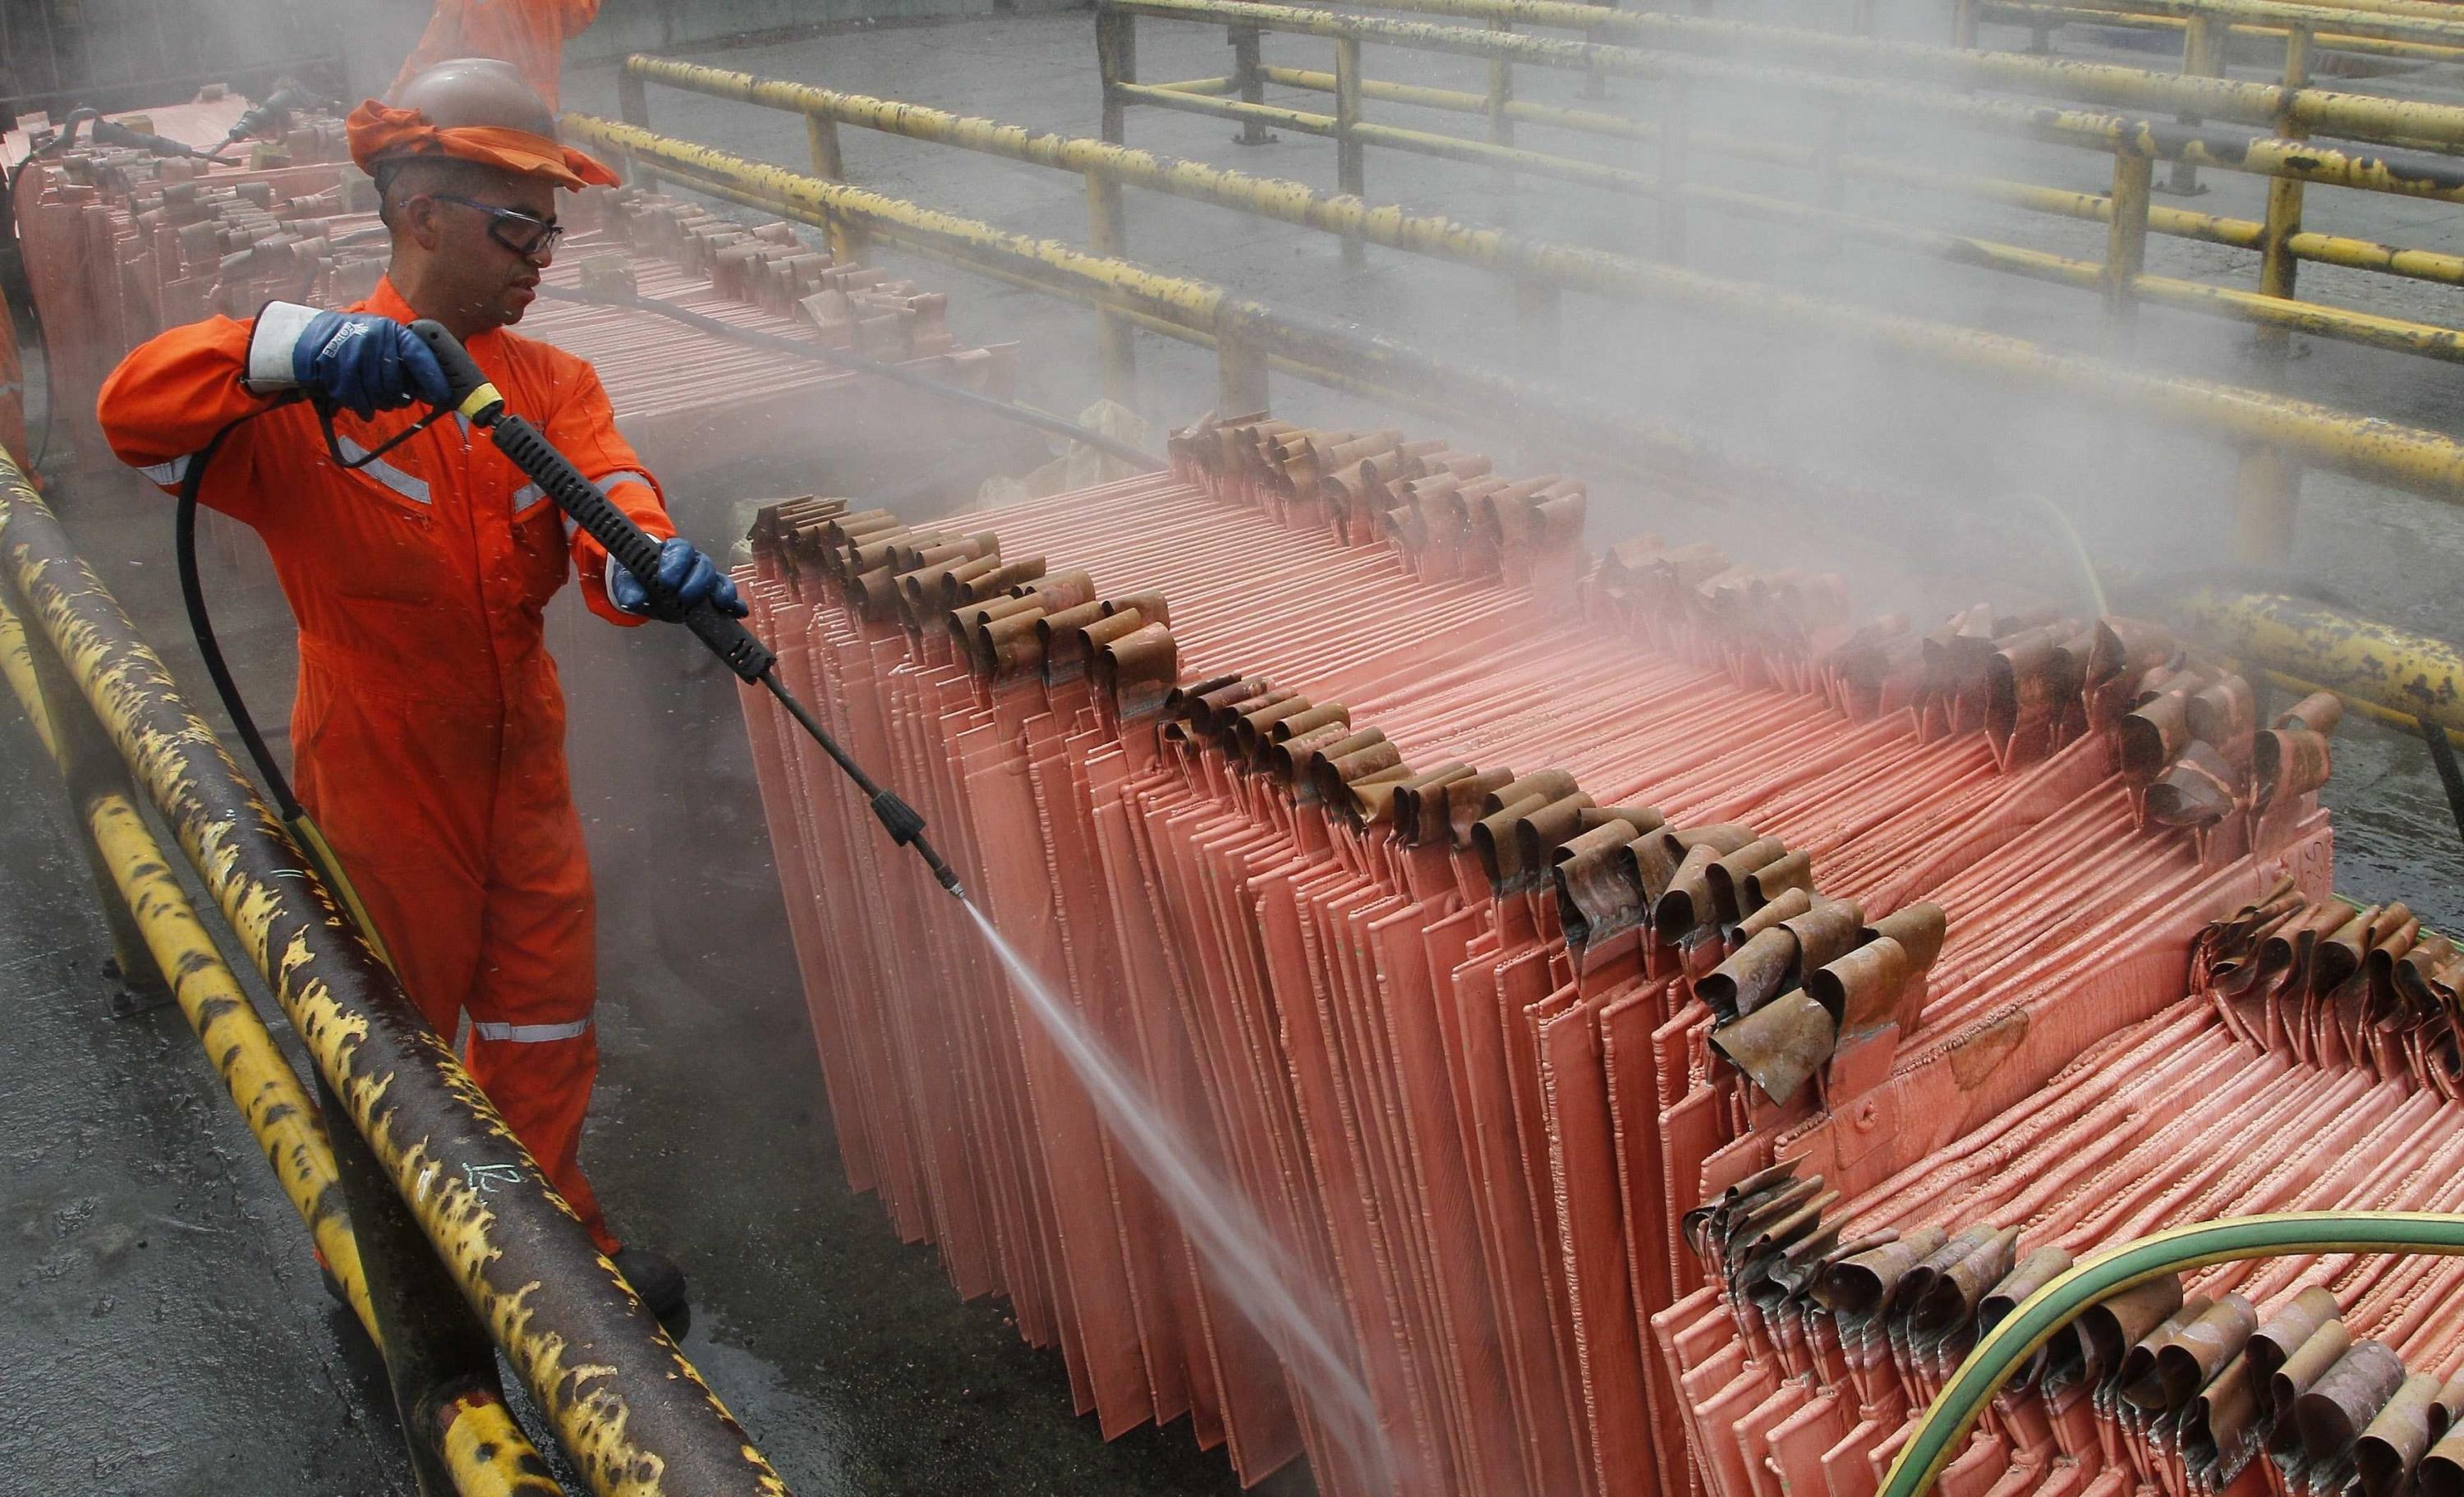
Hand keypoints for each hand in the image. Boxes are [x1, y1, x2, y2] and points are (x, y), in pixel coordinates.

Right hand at [292, 311, 451, 419]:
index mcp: (391, 331)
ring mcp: (354, 356)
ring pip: (380, 396)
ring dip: (381, 404)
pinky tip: (364, 406)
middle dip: (399, 398)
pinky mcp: (337, 372)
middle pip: (398, 385)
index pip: (418, 356)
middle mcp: (374, 341)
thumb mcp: (385, 340)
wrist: (315, 337)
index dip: (432, 379)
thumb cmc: (359, 342)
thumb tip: (434, 390)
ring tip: (376, 398)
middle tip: (396, 399)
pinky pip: (360, 402)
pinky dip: (364, 409)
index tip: (441, 397)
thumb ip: (408, 358)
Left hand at [611, 536, 746, 618]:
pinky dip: (735, 604)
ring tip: (719, 604)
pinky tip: (738, 611)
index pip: (679, 549)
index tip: (666, 580)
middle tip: (685, 597)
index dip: (676, 562)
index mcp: (671, 553)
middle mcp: (692, 563)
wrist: (649, 591)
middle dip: (697, 580)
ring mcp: (705, 580)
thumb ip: (629, 588)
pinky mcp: (713, 596)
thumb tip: (632, 600)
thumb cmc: (641, 581)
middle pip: (703, 563)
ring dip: (720, 591)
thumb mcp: (630, 583)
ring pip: (718, 578)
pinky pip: (728, 596)